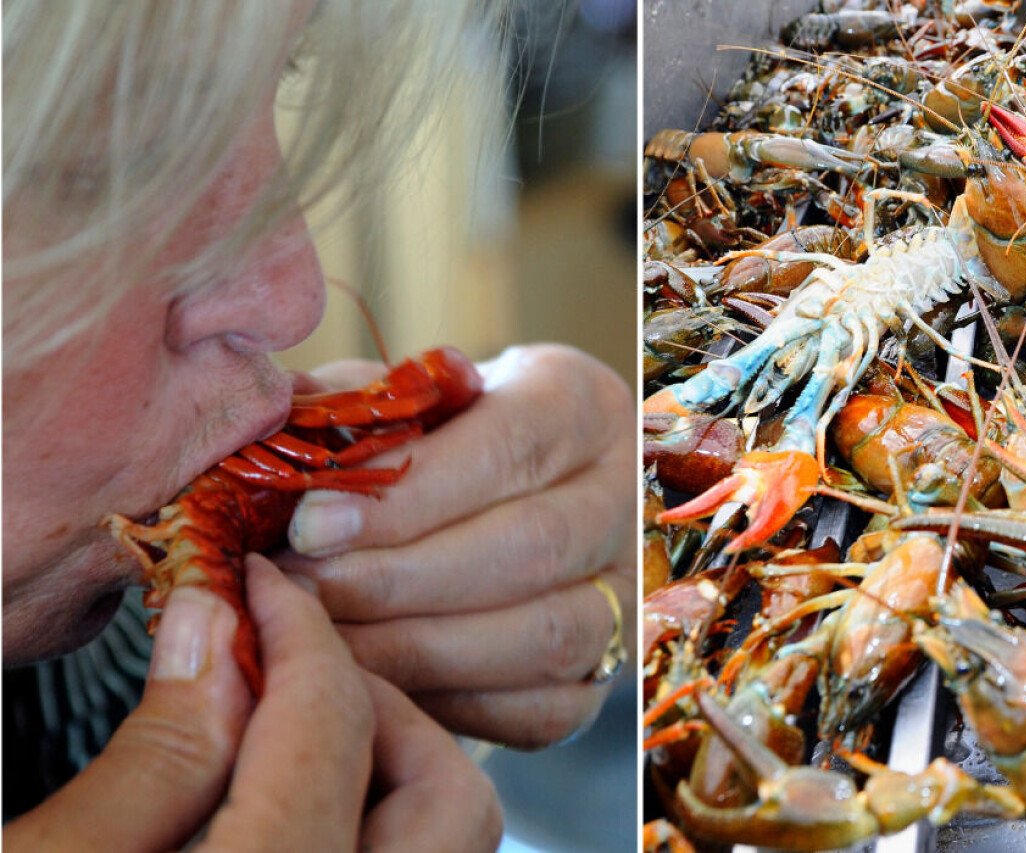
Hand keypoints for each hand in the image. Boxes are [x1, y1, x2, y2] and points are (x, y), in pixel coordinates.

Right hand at [4, 555, 479, 849]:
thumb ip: (154, 761)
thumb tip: (213, 634)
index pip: (331, 727)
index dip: (296, 633)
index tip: (259, 592)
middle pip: (446, 793)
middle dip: (372, 706)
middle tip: (281, 673)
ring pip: (446, 846)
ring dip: (385, 772)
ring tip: (281, 742)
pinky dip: (369, 831)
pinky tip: (284, 815)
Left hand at [279, 344, 636, 746]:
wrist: (524, 495)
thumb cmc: (450, 438)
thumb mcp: (410, 399)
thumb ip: (358, 406)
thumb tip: (289, 422)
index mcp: (578, 403)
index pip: (508, 445)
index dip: (410, 493)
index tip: (311, 524)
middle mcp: (622, 496)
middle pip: (531, 546)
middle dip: (401, 580)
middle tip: (300, 593)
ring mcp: (625, 591)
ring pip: (543, 635)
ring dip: (417, 650)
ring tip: (321, 645)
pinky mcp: (605, 672)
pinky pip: (538, 709)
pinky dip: (450, 706)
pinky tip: (372, 687)